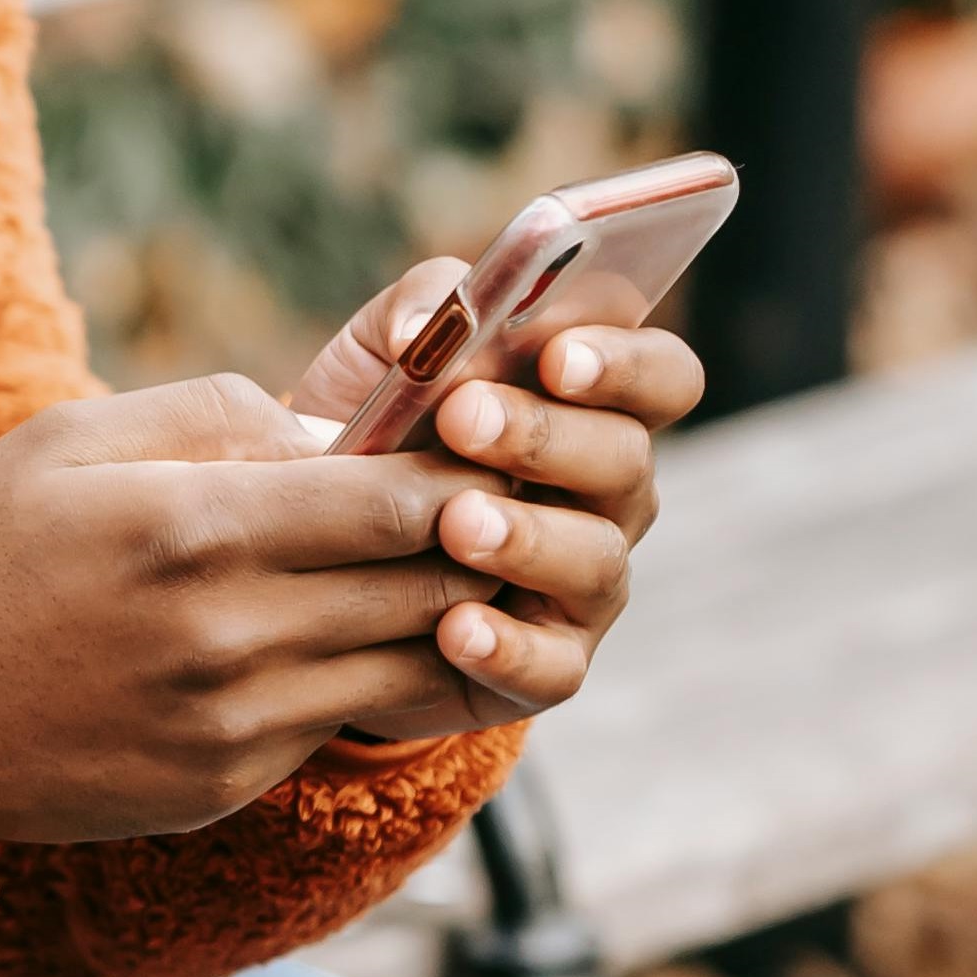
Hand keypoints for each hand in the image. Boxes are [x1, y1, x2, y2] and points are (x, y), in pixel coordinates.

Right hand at [0, 373, 613, 847]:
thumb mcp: (69, 440)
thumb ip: (213, 416)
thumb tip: (334, 431)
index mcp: (192, 529)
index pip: (400, 499)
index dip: (469, 471)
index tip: (490, 443)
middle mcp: (227, 636)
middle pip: (428, 586)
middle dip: (480, 541)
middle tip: (509, 502)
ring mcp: (232, 724)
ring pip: (407, 666)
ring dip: (446, 618)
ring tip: (458, 569)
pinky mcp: (227, 783)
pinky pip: (342, 719)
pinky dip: (370, 674)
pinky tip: (361, 632)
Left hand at [293, 262, 702, 744]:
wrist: (313, 555)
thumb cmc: (377, 433)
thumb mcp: (385, 356)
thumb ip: (422, 310)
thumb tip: (420, 331)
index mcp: (594, 407)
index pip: (663, 375)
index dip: (627, 363)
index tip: (559, 356)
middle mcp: (609, 495)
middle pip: (626, 459)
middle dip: (546, 437)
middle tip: (464, 419)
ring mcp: (585, 583)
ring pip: (595, 560)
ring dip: (528, 538)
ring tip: (456, 524)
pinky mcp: (547, 665)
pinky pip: (550, 665)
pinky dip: (506, 648)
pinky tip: (454, 628)